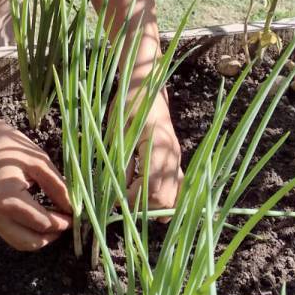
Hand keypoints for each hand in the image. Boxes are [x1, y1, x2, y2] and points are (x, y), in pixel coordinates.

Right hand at [0, 118, 71, 250]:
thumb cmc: (7, 146)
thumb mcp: (38, 162)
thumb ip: (57, 187)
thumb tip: (72, 207)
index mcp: (6, 198)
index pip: (41, 222)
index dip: (62, 222)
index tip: (75, 216)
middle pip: (29, 242)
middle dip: (51, 236)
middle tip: (67, 222)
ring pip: (18, 242)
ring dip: (39, 237)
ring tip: (55, 221)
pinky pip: (10, 233)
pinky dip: (26, 231)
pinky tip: (39, 216)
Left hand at [127, 95, 181, 212]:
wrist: (146, 88)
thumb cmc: (128, 105)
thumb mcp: (118, 131)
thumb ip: (120, 161)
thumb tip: (116, 191)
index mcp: (157, 146)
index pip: (150, 188)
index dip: (131, 199)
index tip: (114, 198)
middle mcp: (172, 156)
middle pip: (164, 199)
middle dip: (141, 206)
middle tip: (122, 199)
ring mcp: (177, 159)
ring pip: (174, 198)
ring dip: (154, 205)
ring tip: (135, 199)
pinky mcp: (176, 161)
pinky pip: (180, 189)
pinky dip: (168, 200)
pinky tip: (152, 202)